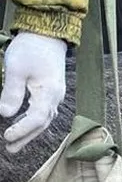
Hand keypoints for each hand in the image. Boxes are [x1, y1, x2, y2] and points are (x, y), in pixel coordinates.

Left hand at [0, 32, 67, 153]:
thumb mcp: (16, 69)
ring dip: (30, 131)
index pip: (36, 119)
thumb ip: (11, 93)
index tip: (6, 136)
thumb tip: (5, 114)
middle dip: (26, 137)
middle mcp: (56, 97)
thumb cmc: (31, 49)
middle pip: (42, 123)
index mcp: (48, 92)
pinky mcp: (52, 89)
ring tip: (15, 142)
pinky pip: (45, 111)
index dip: (21, 130)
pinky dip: (35, 121)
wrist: (47, 33)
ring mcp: (56, 94)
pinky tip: (26, 124)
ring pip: (44, 119)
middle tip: (10, 148)